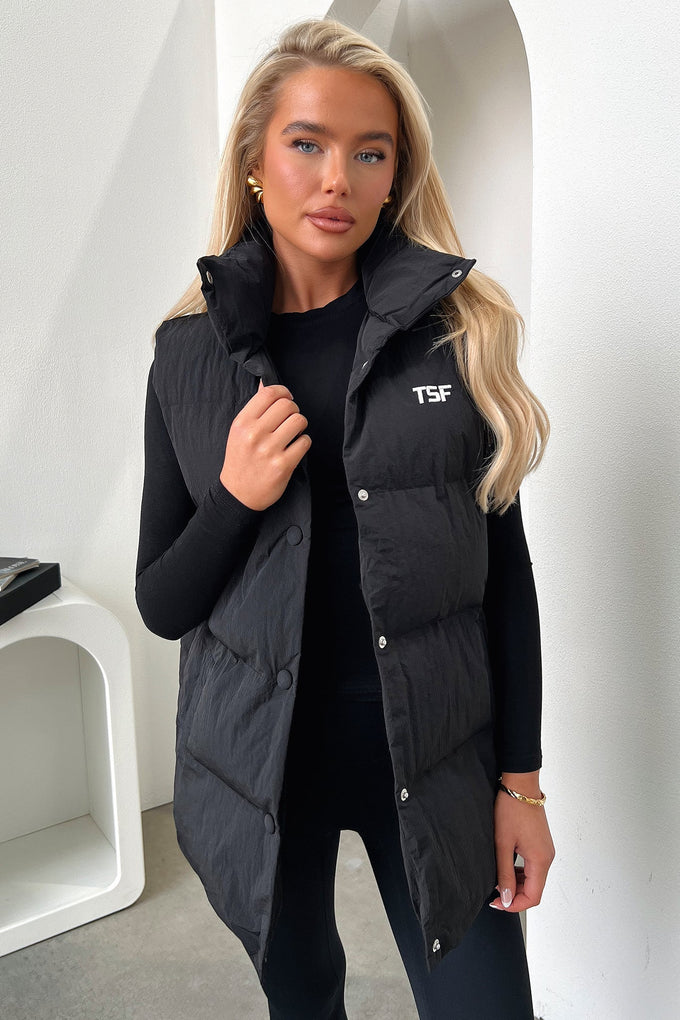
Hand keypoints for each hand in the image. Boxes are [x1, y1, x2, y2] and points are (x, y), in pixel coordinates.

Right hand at [220, 380, 310, 510]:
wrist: (238, 494)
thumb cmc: (240, 459)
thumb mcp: (239, 431)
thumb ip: (254, 409)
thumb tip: (265, 382)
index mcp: (242, 423)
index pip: (269, 393)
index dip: (284, 392)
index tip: (287, 398)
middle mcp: (255, 434)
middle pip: (287, 405)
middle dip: (293, 410)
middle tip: (290, 420)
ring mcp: (269, 450)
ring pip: (299, 421)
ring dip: (300, 426)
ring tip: (293, 434)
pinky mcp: (283, 465)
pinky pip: (305, 442)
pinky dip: (303, 443)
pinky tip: (294, 448)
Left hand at [489, 777, 554, 911]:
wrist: (519, 785)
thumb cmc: (511, 809)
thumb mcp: (502, 844)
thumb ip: (504, 873)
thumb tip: (506, 898)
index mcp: (541, 860)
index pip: (533, 896)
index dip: (515, 905)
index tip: (497, 903)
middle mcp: (547, 857)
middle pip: (535, 889)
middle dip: (515, 895)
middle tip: (494, 893)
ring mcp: (546, 850)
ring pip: (534, 879)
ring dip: (517, 884)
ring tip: (498, 879)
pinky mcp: (541, 844)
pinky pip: (533, 866)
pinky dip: (521, 872)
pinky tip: (506, 867)